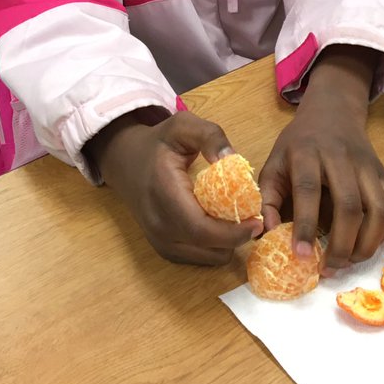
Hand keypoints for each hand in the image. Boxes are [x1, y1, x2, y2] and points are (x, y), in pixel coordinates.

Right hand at [88, 109, 262, 264]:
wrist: (125, 162)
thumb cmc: (158, 144)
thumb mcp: (183, 126)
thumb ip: (210, 136)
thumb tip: (233, 159)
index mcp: (164, 193)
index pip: (200, 228)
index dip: (233, 231)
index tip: (257, 219)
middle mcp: (159, 225)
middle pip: (208, 247)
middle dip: (237, 236)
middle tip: (254, 216)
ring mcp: (159, 241)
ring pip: (207, 257)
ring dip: (228, 242)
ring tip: (236, 218)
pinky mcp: (164, 249)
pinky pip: (199, 257)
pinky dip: (215, 246)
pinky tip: (219, 224)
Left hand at [258, 46, 383, 275]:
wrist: (332, 112)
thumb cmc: (298, 144)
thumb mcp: (274, 162)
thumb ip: (268, 197)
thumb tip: (267, 233)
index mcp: (306, 153)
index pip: (309, 190)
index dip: (305, 225)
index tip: (301, 256)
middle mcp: (340, 157)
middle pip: (348, 205)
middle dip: (341, 244)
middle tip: (328, 269)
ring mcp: (366, 165)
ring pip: (376, 209)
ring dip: (365, 244)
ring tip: (348, 262)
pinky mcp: (383, 173)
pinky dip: (381, 233)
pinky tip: (364, 246)